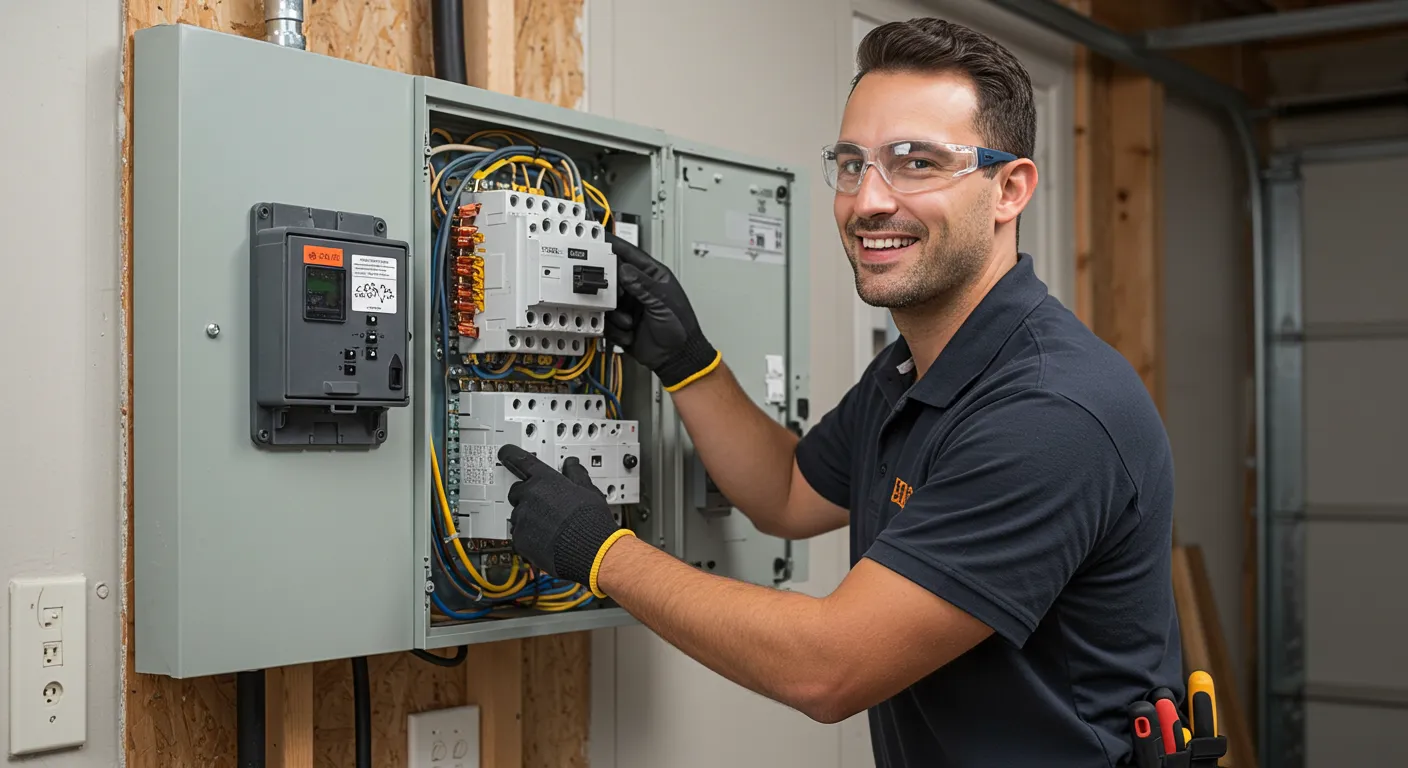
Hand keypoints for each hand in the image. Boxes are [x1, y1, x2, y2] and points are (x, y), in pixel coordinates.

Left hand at [498, 444, 634, 596]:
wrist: (590, 550)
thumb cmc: (591, 521)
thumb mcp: (588, 490)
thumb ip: (576, 475)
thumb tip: (572, 465)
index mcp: (545, 480)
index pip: (520, 460)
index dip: (510, 455)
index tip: (505, 453)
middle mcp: (530, 495)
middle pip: (516, 491)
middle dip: (527, 496)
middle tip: (544, 505)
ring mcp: (523, 518)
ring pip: (518, 514)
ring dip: (528, 518)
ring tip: (549, 527)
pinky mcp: (520, 539)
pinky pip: (518, 534)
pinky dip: (528, 536)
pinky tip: (545, 539)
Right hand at [605, 232, 720, 390]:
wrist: (677, 357)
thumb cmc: (680, 328)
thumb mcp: (662, 301)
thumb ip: (642, 284)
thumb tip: (624, 269)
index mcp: (652, 276)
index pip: (630, 255)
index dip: (614, 246)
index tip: (597, 239)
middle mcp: (638, 288)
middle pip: (611, 277)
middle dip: (611, 290)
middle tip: (615, 298)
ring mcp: (628, 305)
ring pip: (606, 300)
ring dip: (616, 314)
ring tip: (631, 323)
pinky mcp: (621, 322)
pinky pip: (606, 320)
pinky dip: (616, 329)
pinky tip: (630, 333)